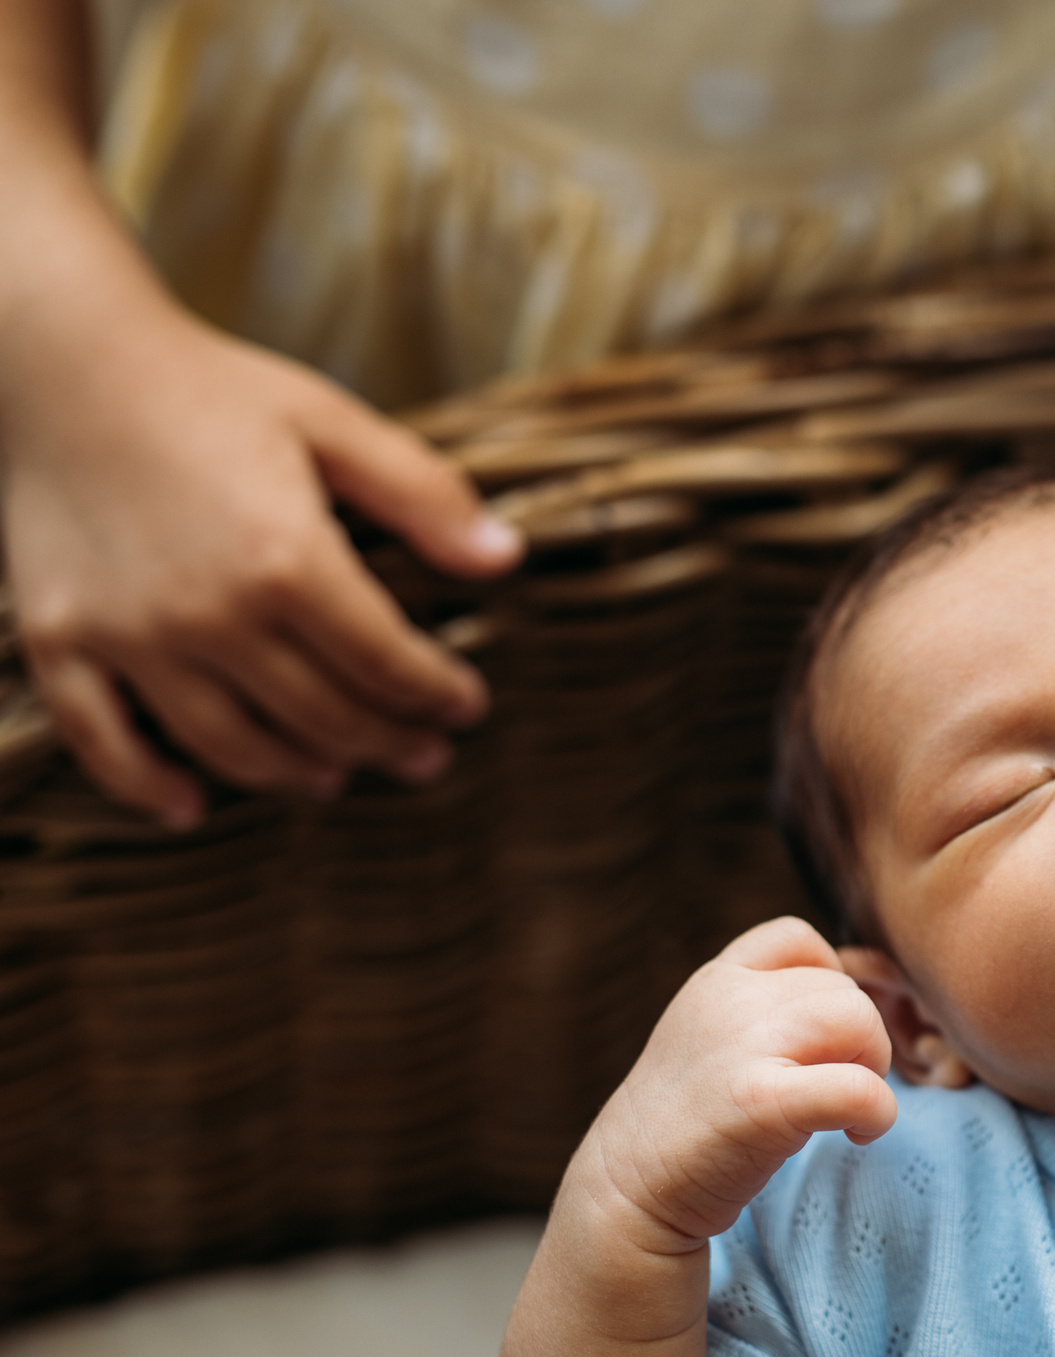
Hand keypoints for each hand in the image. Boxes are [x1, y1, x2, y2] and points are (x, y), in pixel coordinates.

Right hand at [2, 301, 521, 827]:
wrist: (55, 357)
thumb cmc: (205, 386)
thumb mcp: (331, 421)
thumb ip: (423, 495)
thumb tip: (505, 559)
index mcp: (287, 558)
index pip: (386, 662)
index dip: (437, 694)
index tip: (466, 708)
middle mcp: (210, 612)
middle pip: (322, 715)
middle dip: (386, 742)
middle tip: (424, 757)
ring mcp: (129, 634)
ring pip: (230, 744)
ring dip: (293, 772)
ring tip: (335, 776)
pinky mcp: (61, 638)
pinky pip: (103, 739)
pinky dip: (146, 784)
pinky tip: (190, 807)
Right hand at [591, 918, 898, 1248]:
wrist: (626, 1192)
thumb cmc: (688, 1121)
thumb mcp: (715, 1037)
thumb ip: (767, 1010)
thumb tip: (854, 1002)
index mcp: (717, 981)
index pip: (796, 938)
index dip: (830, 980)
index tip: (823, 1037)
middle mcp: (730, 1001)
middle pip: (843, 988)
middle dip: (860, 1039)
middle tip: (839, 1087)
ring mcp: (743, 1049)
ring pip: (858, 1019)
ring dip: (873, 1066)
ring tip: (849, 1108)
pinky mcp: (760, 1104)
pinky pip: (857, 1088)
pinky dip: (877, 1112)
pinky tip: (858, 1134)